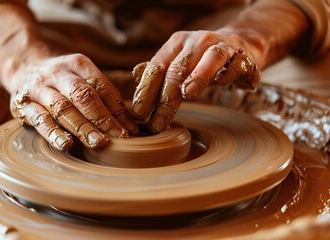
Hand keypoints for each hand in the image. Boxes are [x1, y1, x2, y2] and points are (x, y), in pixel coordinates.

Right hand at [9, 54, 138, 150]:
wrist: (23, 65)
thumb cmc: (63, 79)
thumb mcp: (82, 76)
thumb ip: (102, 96)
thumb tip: (129, 125)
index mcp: (78, 64)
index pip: (101, 87)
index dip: (117, 109)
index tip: (130, 130)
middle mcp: (58, 74)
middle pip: (83, 96)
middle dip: (103, 118)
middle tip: (119, 138)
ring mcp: (39, 88)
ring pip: (63, 108)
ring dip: (82, 127)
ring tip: (99, 143)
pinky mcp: (22, 104)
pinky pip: (39, 119)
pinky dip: (53, 133)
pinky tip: (66, 145)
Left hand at [131, 30, 259, 131]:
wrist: (239, 44)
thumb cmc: (201, 60)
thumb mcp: (177, 61)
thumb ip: (159, 70)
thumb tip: (135, 75)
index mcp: (176, 44)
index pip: (157, 67)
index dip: (146, 90)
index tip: (138, 113)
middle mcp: (196, 42)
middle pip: (178, 69)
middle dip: (165, 98)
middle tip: (157, 124)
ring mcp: (221, 46)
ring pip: (209, 59)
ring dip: (198, 76)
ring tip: (187, 95)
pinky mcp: (243, 56)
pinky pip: (237, 63)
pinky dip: (230, 72)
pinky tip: (222, 82)